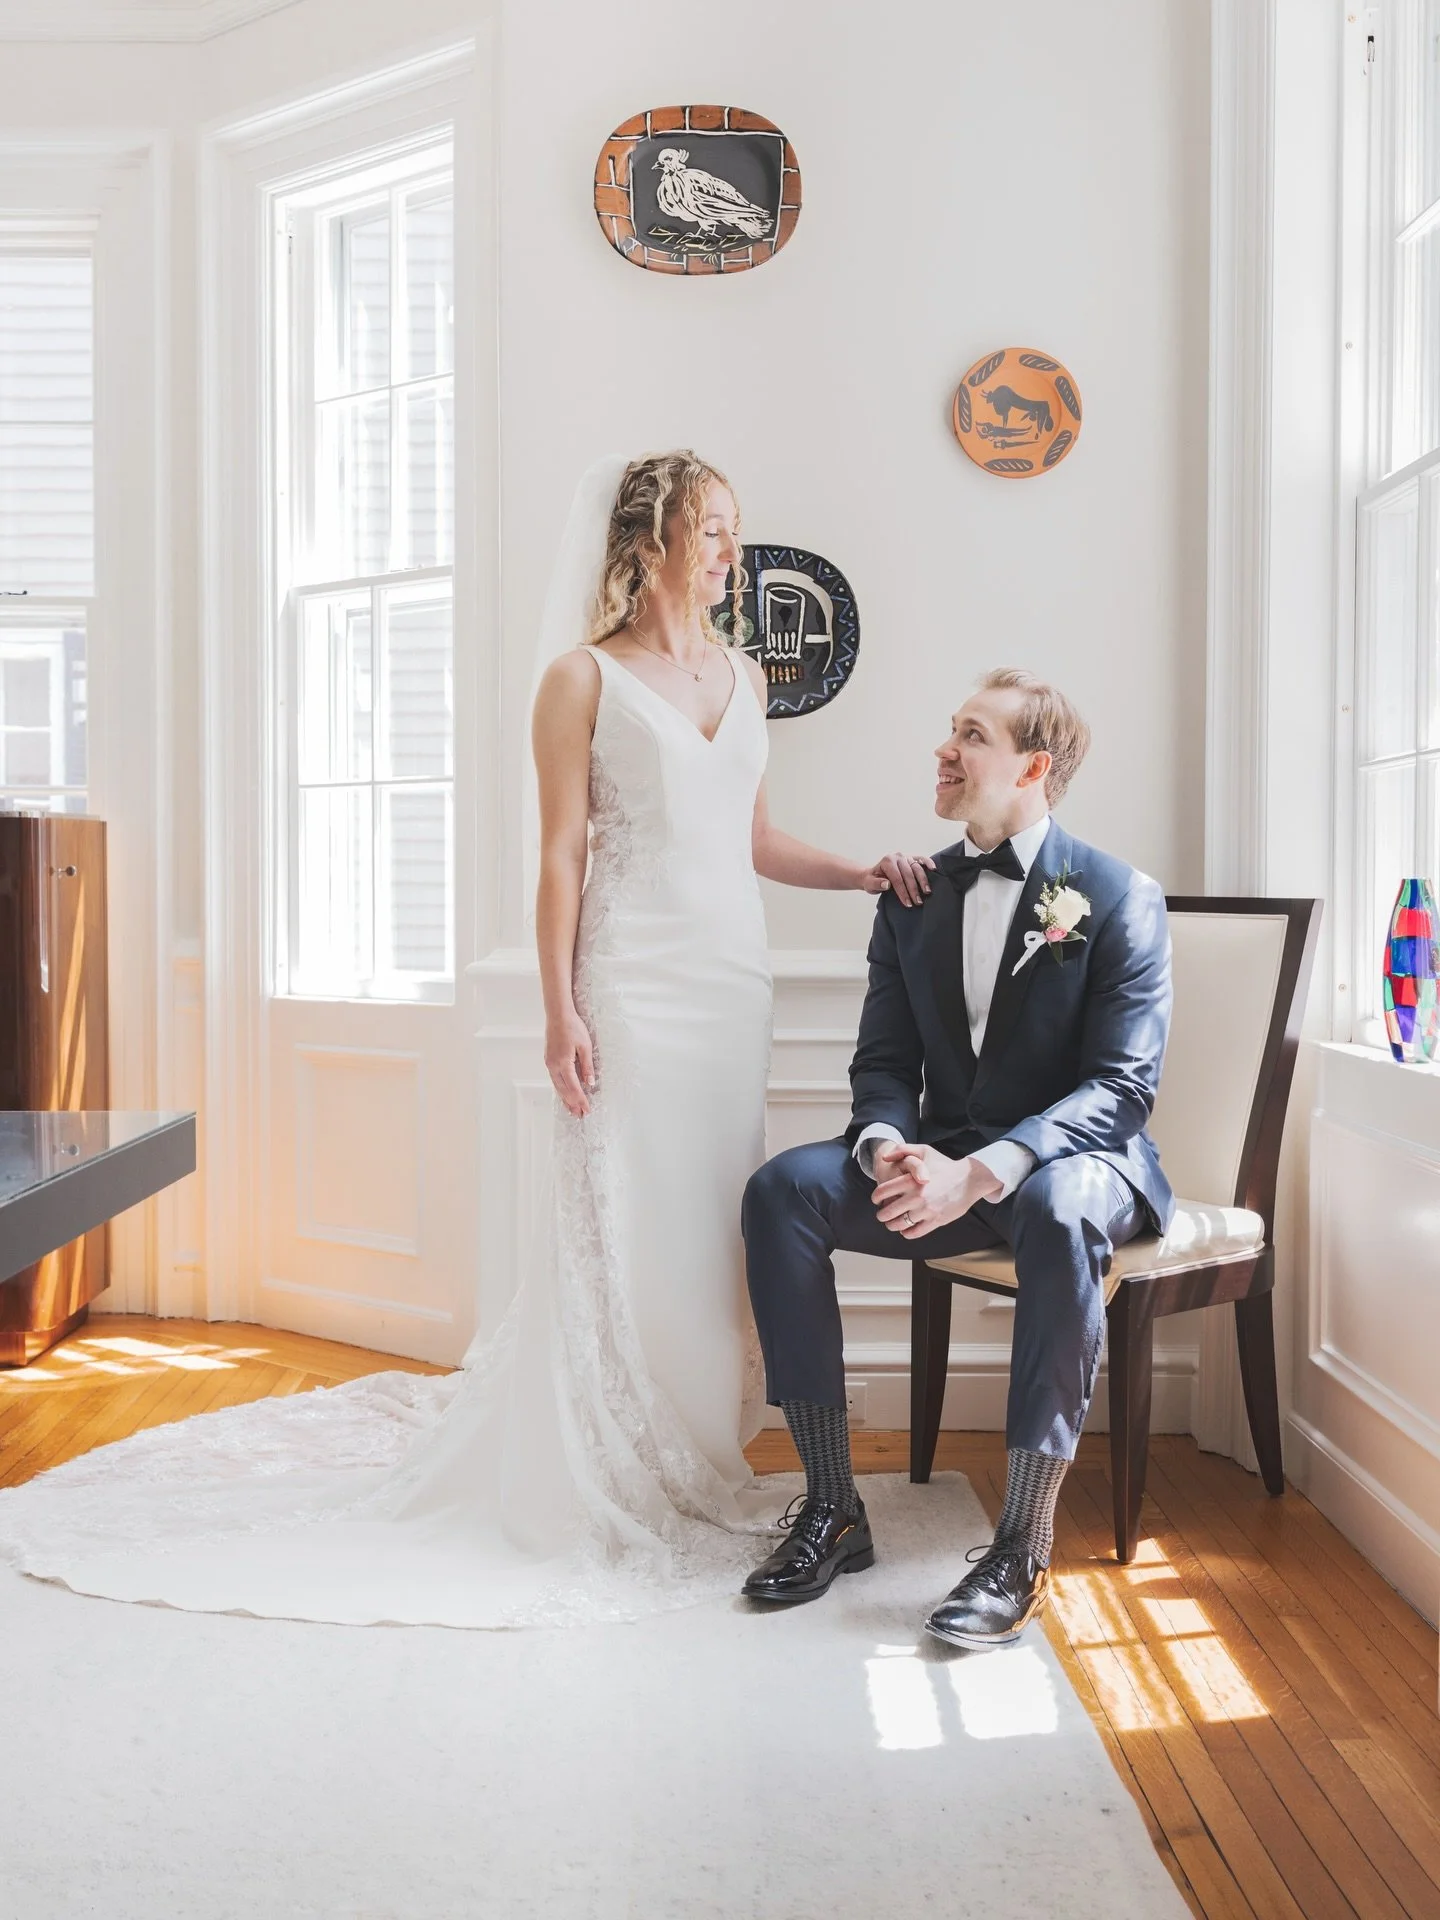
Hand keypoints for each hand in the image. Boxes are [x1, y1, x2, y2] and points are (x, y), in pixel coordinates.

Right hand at [545, 1008, 595, 1117]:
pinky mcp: (549, 1060)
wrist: (558, 1015)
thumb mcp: (585, 1046)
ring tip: (572, 1110)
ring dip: (565, 1099)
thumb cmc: (572, 1027)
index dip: (581, 1100)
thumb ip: (587, 1066)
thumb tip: (590, 1083)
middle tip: (580, 1115)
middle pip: (563, 1090)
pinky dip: (560, 1089)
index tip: (587, 1109)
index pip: (574, 1087)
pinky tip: (564, 1094)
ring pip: (557, 1086)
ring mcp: (549, 1063)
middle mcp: (553, 1066)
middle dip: (572, 1104)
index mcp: (563, 1063)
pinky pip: (554, 1079)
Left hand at [861, 852, 935, 907]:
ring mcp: (906, 857)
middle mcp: (897, 857)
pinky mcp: (912, 858)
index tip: (908, 903)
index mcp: (887, 861)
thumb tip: (887, 884)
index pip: (897, 878)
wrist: (874, 875)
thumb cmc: (872, 881)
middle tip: (918, 902)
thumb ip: (876, 884)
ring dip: (923, 881)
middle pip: (908, 874)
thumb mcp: (869, 884)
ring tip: (927, 892)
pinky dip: (928, 863)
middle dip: (913, 889)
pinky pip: (921, 858)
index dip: (903, 892)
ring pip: (917, 868)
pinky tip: (934, 869)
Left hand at [872, 1145, 1002, 1237]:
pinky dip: (907, 1233)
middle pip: (888, 1212)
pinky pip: (915, 1232)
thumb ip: (902, 1150)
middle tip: (881, 1215)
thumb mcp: (924, 1151)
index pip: (883, 1192)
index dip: (875, 1198)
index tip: (876, 1200)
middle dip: (881, 1215)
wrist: (969, 1179)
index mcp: (911, 1180)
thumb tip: (884, 1157)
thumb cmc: (945, 1165)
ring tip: (891, 1223)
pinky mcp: (936, 1221)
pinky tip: (905, 1229)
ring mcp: (927, 1210)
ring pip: (900, 1224)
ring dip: (892, 1225)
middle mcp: (917, 1197)